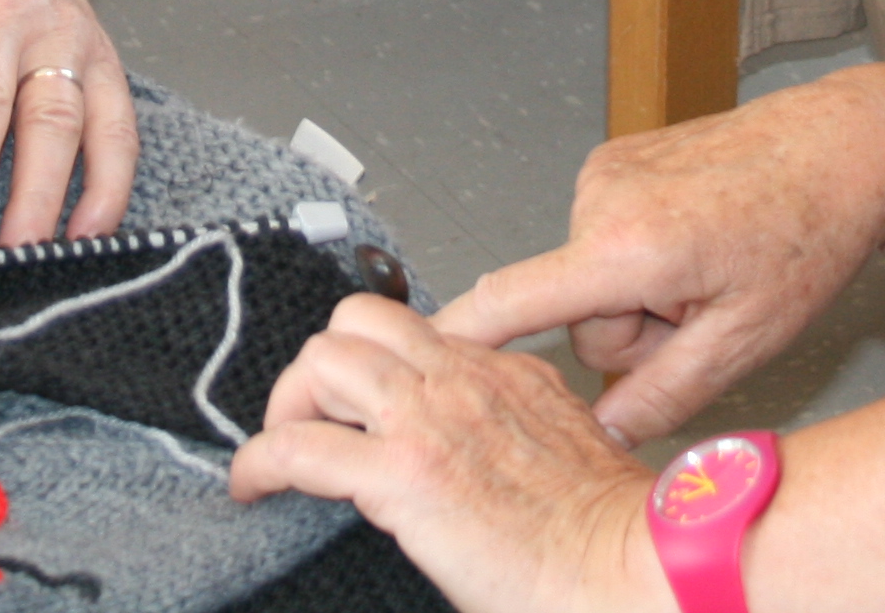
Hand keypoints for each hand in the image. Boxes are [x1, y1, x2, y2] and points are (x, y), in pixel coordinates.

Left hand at [231, 297, 654, 612]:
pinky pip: (297, 448)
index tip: (358, 403)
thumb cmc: (613, 535)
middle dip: (322, 366)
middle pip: (359, 320)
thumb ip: (517, 433)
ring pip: (322, 360)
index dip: (375, 364)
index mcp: (505, 373)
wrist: (632, 564)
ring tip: (281, 448)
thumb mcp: (568, 451)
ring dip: (288, 404)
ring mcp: (428, 418)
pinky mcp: (401, 472)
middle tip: (312, 419)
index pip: (417, 333)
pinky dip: (258, 462)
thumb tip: (478, 456)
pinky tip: (252, 485)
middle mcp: (462, 377)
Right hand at [435, 76, 884, 445]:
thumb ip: (662, 396)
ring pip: (591, 280)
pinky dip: (644, 254)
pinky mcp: (615, 157)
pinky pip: (604, 237)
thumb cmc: (807, 235)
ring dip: (642, 293)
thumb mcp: (745, 342)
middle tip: (707, 312)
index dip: (461, 338)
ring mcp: (605, 170)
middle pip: (576, 315)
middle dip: (633, 330)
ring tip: (713, 269)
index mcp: (627, 246)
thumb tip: (602, 432)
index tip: (410, 361)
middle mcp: (601, 197)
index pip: (512, 301)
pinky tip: (703, 237)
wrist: (841, 148)